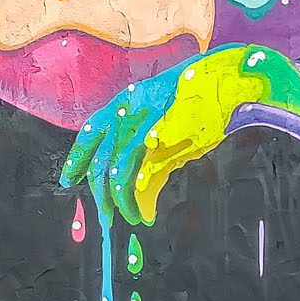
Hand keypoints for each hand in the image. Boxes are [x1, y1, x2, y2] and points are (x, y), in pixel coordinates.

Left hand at [61, 47, 285, 225]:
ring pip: (114, 169)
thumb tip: (141, 192)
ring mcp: (141, 120)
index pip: (91, 131)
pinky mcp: (159, 134)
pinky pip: (137, 171)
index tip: (68, 180)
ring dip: (120, 201)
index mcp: (126, 101)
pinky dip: (136, 195)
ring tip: (130, 218)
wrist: (231, 82)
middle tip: (107, 216)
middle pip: (99, 157)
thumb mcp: (170, 129)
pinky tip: (143, 211)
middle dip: (100, 192)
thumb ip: (152, 157)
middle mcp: (127, 108)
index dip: (77, 158)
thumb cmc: (204, 105)